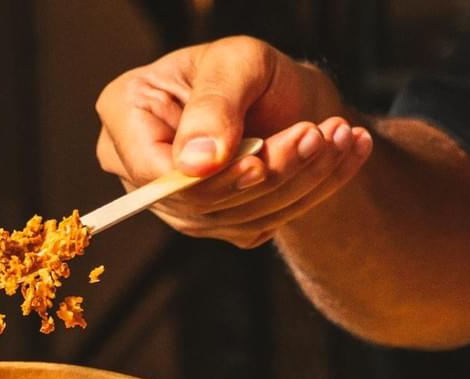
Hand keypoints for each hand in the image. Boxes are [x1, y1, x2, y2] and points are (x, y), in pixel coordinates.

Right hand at [95, 35, 372, 247]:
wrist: (281, 94)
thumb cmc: (247, 68)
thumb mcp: (235, 63)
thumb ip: (213, 106)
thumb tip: (197, 164)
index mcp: (126, 117)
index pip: (153, 171)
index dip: (206, 178)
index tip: (259, 161)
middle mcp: (141, 169)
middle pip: (198, 200)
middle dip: (267, 172)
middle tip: (318, 133)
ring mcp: (178, 204)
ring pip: (235, 217)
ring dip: (298, 180)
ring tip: (340, 135)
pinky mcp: (218, 223)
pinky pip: (261, 224)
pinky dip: (309, 193)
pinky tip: (342, 155)